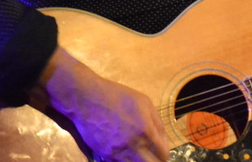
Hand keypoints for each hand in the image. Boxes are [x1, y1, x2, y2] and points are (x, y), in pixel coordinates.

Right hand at [38, 47, 169, 161]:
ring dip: (139, 161)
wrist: (87, 98)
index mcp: (146, 130)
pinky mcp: (104, 156)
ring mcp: (117, 152)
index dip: (164, 154)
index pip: (163, 154)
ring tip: (139, 155)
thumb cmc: (117, 96)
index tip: (161, 151)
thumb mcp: (144, 102)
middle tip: (152, 155)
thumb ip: (157, 122)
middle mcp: (133, 145)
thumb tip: (162, 140)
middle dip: (155, 161)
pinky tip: (126, 153)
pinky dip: (126, 161)